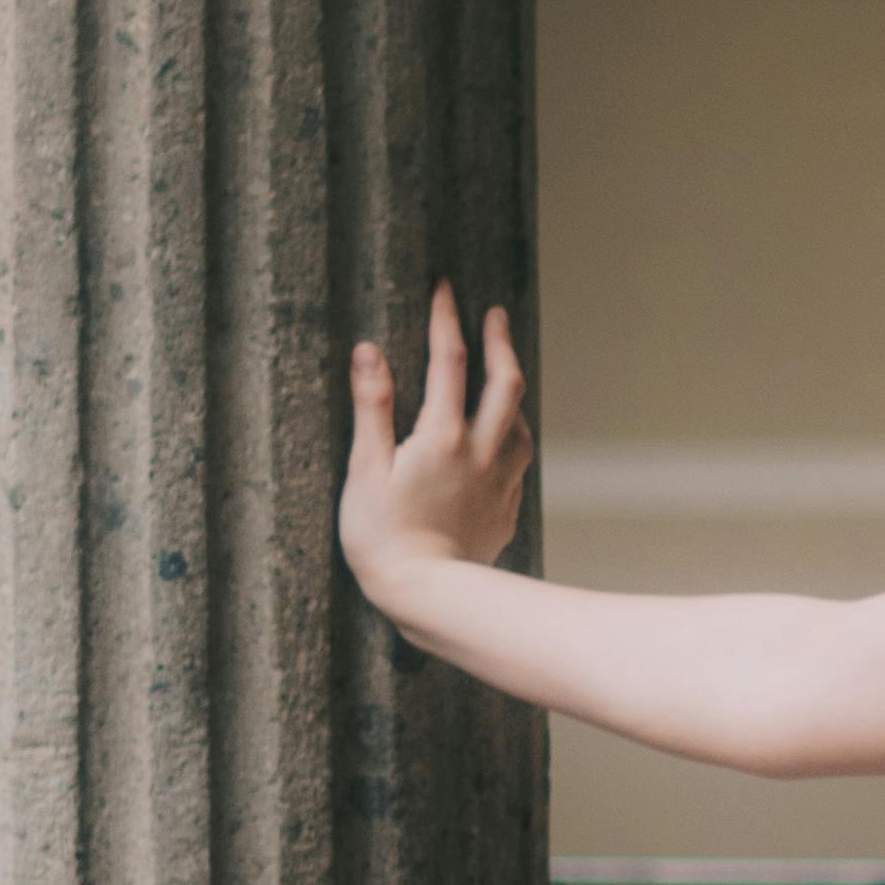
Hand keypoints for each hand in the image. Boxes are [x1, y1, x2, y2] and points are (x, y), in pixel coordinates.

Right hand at [342, 286, 532, 613]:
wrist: (428, 596)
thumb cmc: (383, 536)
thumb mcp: (365, 469)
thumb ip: (372, 407)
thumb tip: (370, 351)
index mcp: (442, 436)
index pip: (448, 362)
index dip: (447, 320)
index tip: (446, 288)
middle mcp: (481, 452)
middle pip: (504, 383)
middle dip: (500, 342)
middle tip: (495, 314)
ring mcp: (500, 480)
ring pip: (519, 422)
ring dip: (511, 391)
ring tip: (501, 374)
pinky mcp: (506, 507)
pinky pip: (517, 459)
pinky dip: (511, 435)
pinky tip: (501, 437)